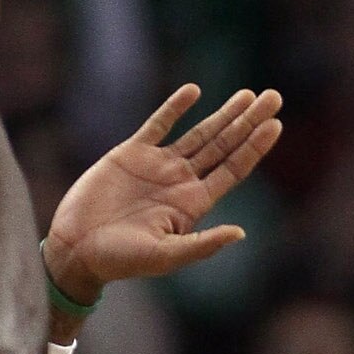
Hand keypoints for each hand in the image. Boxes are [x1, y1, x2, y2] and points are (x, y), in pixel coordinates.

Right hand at [42, 83, 282, 307]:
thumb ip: (202, 244)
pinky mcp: (132, 153)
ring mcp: (158, 166)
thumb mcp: (165, 257)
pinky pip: (159, 123)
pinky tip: (195, 92)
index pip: (232, 170)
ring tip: (249, 94)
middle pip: (224, 145)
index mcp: (193, 205)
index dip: (255, 147)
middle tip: (274, 97)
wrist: (77, 249)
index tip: (276, 125)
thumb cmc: (120, 261)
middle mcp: (181, 182)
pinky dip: (175, 107)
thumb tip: (241, 233)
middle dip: (249, 122)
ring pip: (199, 133)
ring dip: (224, 113)